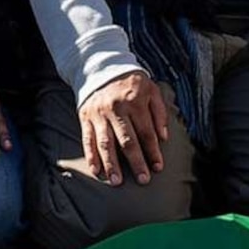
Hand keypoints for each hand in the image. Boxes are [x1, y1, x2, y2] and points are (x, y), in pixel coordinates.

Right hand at [76, 70, 168, 184]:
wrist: (100, 66)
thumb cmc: (131, 81)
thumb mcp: (151, 89)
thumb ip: (160, 112)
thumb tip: (163, 138)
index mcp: (135, 102)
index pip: (146, 132)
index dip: (153, 151)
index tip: (158, 167)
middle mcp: (116, 109)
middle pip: (127, 140)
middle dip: (136, 162)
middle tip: (142, 180)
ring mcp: (99, 114)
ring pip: (106, 142)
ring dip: (111, 164)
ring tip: (116, 181)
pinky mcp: (85, 117)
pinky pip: (87, 139)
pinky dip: (90, 156)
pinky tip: (96, 170)